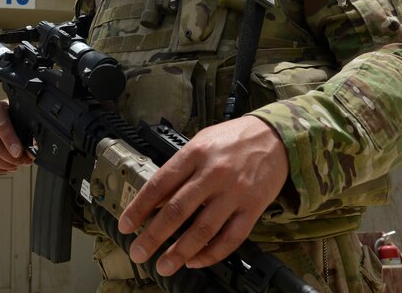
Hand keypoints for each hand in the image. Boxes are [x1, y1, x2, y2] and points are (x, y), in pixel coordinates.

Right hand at [0, 99, 33, 173]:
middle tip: (25, 162)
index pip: (2, 127)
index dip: (11, 142)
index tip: (19, 153)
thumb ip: (26, 131)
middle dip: (11, 158)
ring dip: (5, 165)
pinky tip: (6, 168)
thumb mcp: (19, 117)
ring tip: (17, 166)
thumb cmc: (10, 115)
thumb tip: (32, 150)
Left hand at [117, 116, 287, 276]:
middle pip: (177, 210)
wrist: (275, 136)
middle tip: (139, 252)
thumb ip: (179, 169)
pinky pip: (230, 238)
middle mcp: (213, 173)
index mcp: (195, 154)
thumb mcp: (200, 143)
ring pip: (203, 229)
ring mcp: (234, 192)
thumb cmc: (233, 139)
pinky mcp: (253, 208)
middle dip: (153, 236)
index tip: (126, 225)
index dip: (139, 207)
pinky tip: (196, 260)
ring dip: (180, 251)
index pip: (159, 184)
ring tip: (164, 265)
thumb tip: (156, 199)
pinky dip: (211, 253)